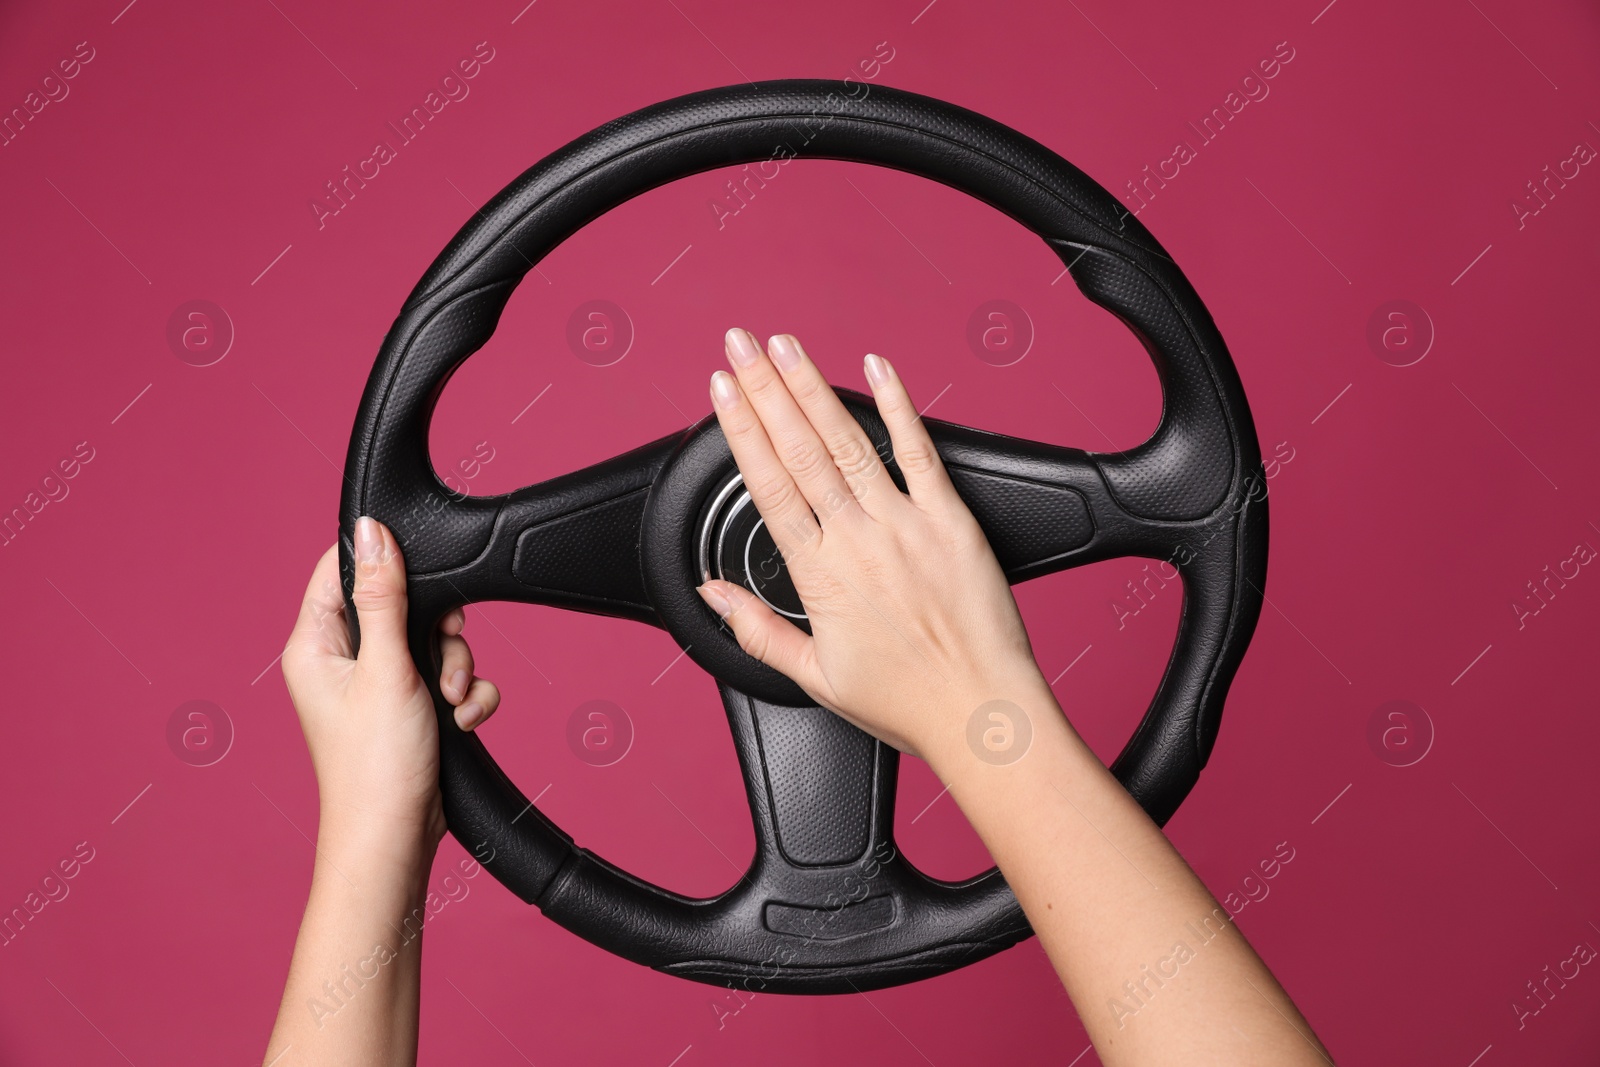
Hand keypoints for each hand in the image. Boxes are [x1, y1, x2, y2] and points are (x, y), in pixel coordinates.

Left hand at [281, 517, 500, 852]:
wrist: (396, 838)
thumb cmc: (375, 765)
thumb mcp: (385, 667)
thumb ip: (383, 595)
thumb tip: (371, 530)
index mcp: (316, 644)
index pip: (341, 570)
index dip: (384, 560)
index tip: (422, 570)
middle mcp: (343, 661)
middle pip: (402, 603)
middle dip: (439, 629)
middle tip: (442, 654)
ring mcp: (378, 686)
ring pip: (433, 641)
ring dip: (456, 666)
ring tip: (451, 700)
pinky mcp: (410, 708)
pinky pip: (449, 678)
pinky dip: (464, 696)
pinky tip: (461, 720)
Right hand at [696, 329, 1045, 761]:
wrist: (979, 712)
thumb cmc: (905, 701)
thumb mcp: (813, 676)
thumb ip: (756, 628)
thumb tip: (712, 593)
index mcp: (820, 574)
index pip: (769, 484)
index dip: (741, 429)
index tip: (721, 389)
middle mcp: (858, 539)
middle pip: (800, 449)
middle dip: (765, 388)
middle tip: (740, 343)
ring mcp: (906, 524)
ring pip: (849, 442)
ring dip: (814, 387)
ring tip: (786, 346)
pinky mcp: (951, 521)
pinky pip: (921, 452)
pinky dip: (899, 406)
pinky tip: (879, 369)